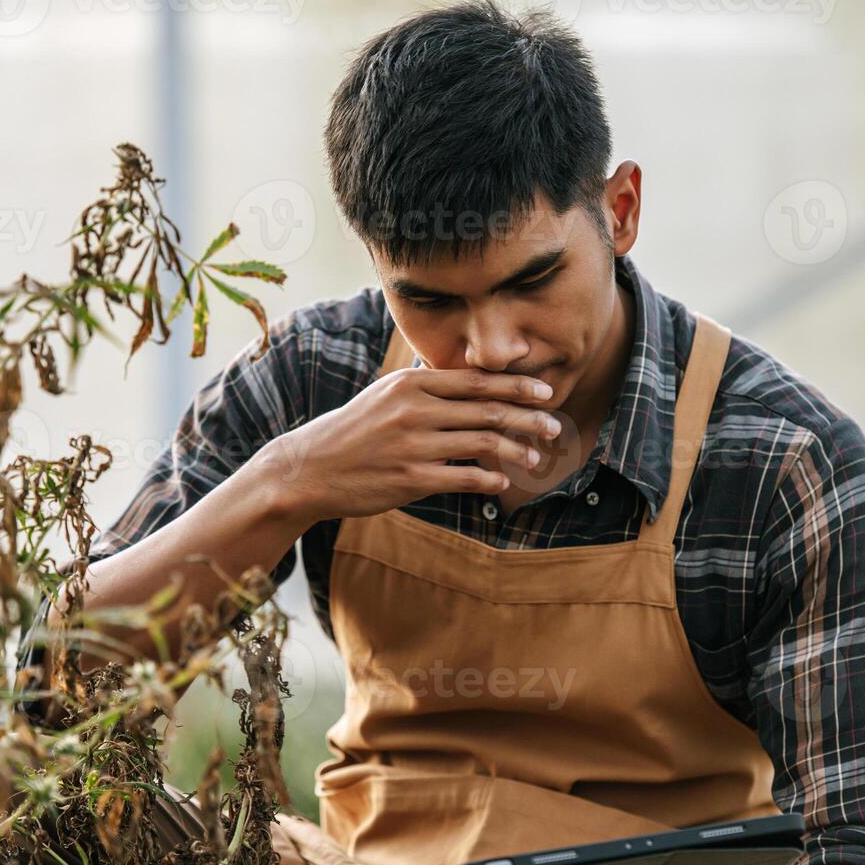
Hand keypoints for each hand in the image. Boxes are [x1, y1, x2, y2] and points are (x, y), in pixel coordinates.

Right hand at [254, 364, 561, 524]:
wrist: (310, 469)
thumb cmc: (352, 432)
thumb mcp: (384, 397)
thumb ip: (425, 389)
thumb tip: (470, 385)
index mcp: (410, 385)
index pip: (476, 382)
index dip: (516, 387)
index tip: (544, 393)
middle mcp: (414, 411)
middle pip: (488, 411)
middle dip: (529, 419)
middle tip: (554, 426)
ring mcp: (413, 446)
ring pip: (483, 445)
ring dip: (517, 451)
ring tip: (535, 458)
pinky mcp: (411, 480)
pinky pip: (465, 479)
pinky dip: (490, 480)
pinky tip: (503, 482)